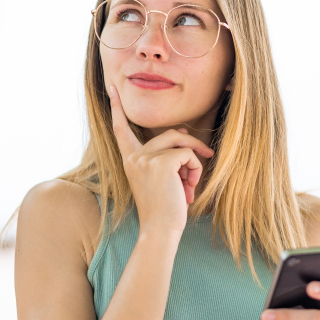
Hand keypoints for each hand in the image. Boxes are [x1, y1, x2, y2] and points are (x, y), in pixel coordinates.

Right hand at [107, 85, 213, 235]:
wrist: (160, 231)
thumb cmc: (164, 210)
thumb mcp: (162, 179)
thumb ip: (167, 156)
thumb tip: (182, 132)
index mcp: (130, 160)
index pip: (120, 129)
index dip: (116, 108)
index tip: (112, 88)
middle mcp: (134, 156)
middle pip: (170, 134)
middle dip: (192, 145)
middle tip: (207, 158)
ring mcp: (146, 158)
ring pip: (181, 142)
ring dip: (194, 162)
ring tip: (190, 186)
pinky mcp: (161, 162)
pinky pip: (188, 154)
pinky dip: (195, 169)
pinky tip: (189, 189)